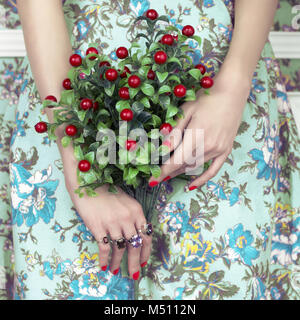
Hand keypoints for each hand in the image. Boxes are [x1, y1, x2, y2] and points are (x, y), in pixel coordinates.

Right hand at [67, 183, 150, 279]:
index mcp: (136, 210)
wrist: (87, 184)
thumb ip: (133, 217)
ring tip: (116, 271)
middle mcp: (127, 217)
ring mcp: (112, 222)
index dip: (146, 251)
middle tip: (134, 274)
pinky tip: (103, 265)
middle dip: (134, 262)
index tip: (143, 261)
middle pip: (134, 245)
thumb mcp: (126, 201)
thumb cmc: (107, 191)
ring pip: (120, 248)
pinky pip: (104, 247)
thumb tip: (136, 236)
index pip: (146, 235)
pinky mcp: (98, 226)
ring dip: (118, 262)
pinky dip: (104, 259)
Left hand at [149, 74, 249, 188]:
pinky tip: (192, 185)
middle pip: (184, 165)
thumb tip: (162, 149)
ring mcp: (219, 149)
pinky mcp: (226, 150)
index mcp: (196, 135)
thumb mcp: (186, 111)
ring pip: (195, 167)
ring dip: (181, 172)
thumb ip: (175, 131)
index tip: (152, 180)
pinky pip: (214, 169)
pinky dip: (203, 179)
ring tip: (170, 175)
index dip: (163, 172)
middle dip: (169, 172)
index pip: (176, 160)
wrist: (232, 92)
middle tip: (158, 176)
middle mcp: (208, 146)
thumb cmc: (206, 98)